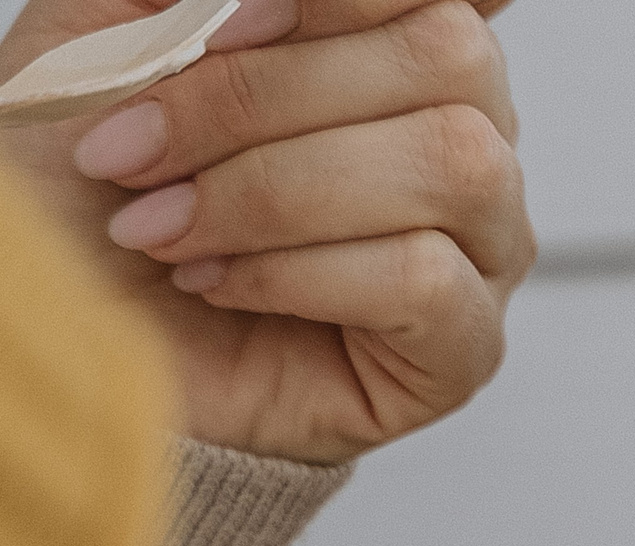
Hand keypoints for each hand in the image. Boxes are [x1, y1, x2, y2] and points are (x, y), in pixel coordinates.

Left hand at [0, 0, 530, 462]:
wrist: (75, 331)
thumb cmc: (103, 187)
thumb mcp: (118, 40)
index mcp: (399, 50)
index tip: (207, 29)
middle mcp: (467, 137)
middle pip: (450, 59)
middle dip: (265, 97)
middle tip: (137, 151)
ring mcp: (483, 247)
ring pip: (452, 166)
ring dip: (275, 192)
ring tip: (163, 226)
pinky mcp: (465, 348)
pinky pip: (426, 280)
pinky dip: (294, 274)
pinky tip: (215, 282)